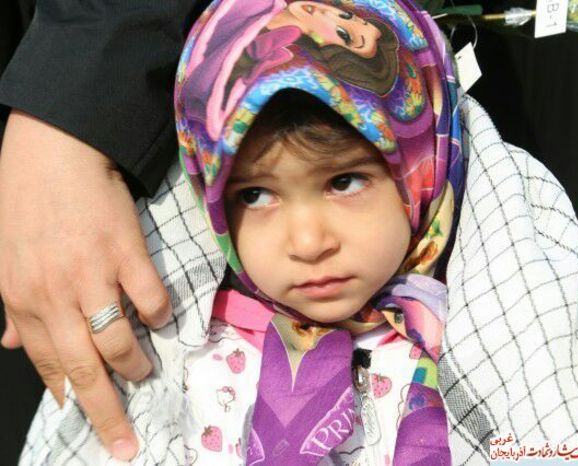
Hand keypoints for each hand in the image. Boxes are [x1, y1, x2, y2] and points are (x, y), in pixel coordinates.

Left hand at [0, 111, 171, 460]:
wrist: (54, 152)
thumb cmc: (26, 203)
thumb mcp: (4, 258)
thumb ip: (12, 306)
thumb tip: (11, 345)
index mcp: (23, 300)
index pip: (48, 364)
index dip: (69, 398)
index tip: (87, 423)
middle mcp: (54, 296)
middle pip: (85, 369)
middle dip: (106, 413)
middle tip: (124, 444)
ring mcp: (92, 275)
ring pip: (119, 340)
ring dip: (135, 363)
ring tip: (145, 371)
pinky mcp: (126, 253)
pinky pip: (149, 299)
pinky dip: (158, 314)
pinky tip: (160, 316)